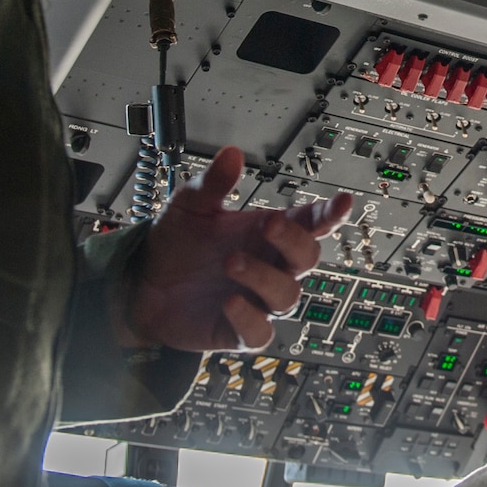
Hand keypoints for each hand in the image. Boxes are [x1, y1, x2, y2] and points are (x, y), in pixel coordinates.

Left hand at [121, 147, 351, 350]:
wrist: (144, 285)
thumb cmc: (177, 244)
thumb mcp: (190, 206)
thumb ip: (212, 183)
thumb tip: (231, 155)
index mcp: (267, 232)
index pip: (310, 222)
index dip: (331, 213)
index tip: (342, 202)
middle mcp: (270, 265)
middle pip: (308, 257)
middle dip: (293, 240)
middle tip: (269, 224)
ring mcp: (258, 299)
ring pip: (287, 295)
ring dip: (263, 277)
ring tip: (231, 262)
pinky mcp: (240, 330)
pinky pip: (259, 332)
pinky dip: (248, 318)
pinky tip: (230, 302)